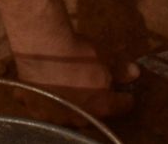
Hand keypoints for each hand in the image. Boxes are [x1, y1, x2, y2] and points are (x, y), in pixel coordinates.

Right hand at [13, 35, 139, 120]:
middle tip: (94, 89)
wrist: (43, 48)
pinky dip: (46, 100)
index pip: (122, 106)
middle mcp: (78, 119)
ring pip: (67, 114)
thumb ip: (120, 69)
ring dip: (70, 105)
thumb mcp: (106, 56)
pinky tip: (45, 88)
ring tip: (68, 89)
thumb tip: (134, 73)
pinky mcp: (32, 108)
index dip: (125, 97)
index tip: (126, 92)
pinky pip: (42, 107)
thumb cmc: (79, 53)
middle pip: (93, 114)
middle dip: (96, 104)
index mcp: (101, 107)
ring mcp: (54, 116)